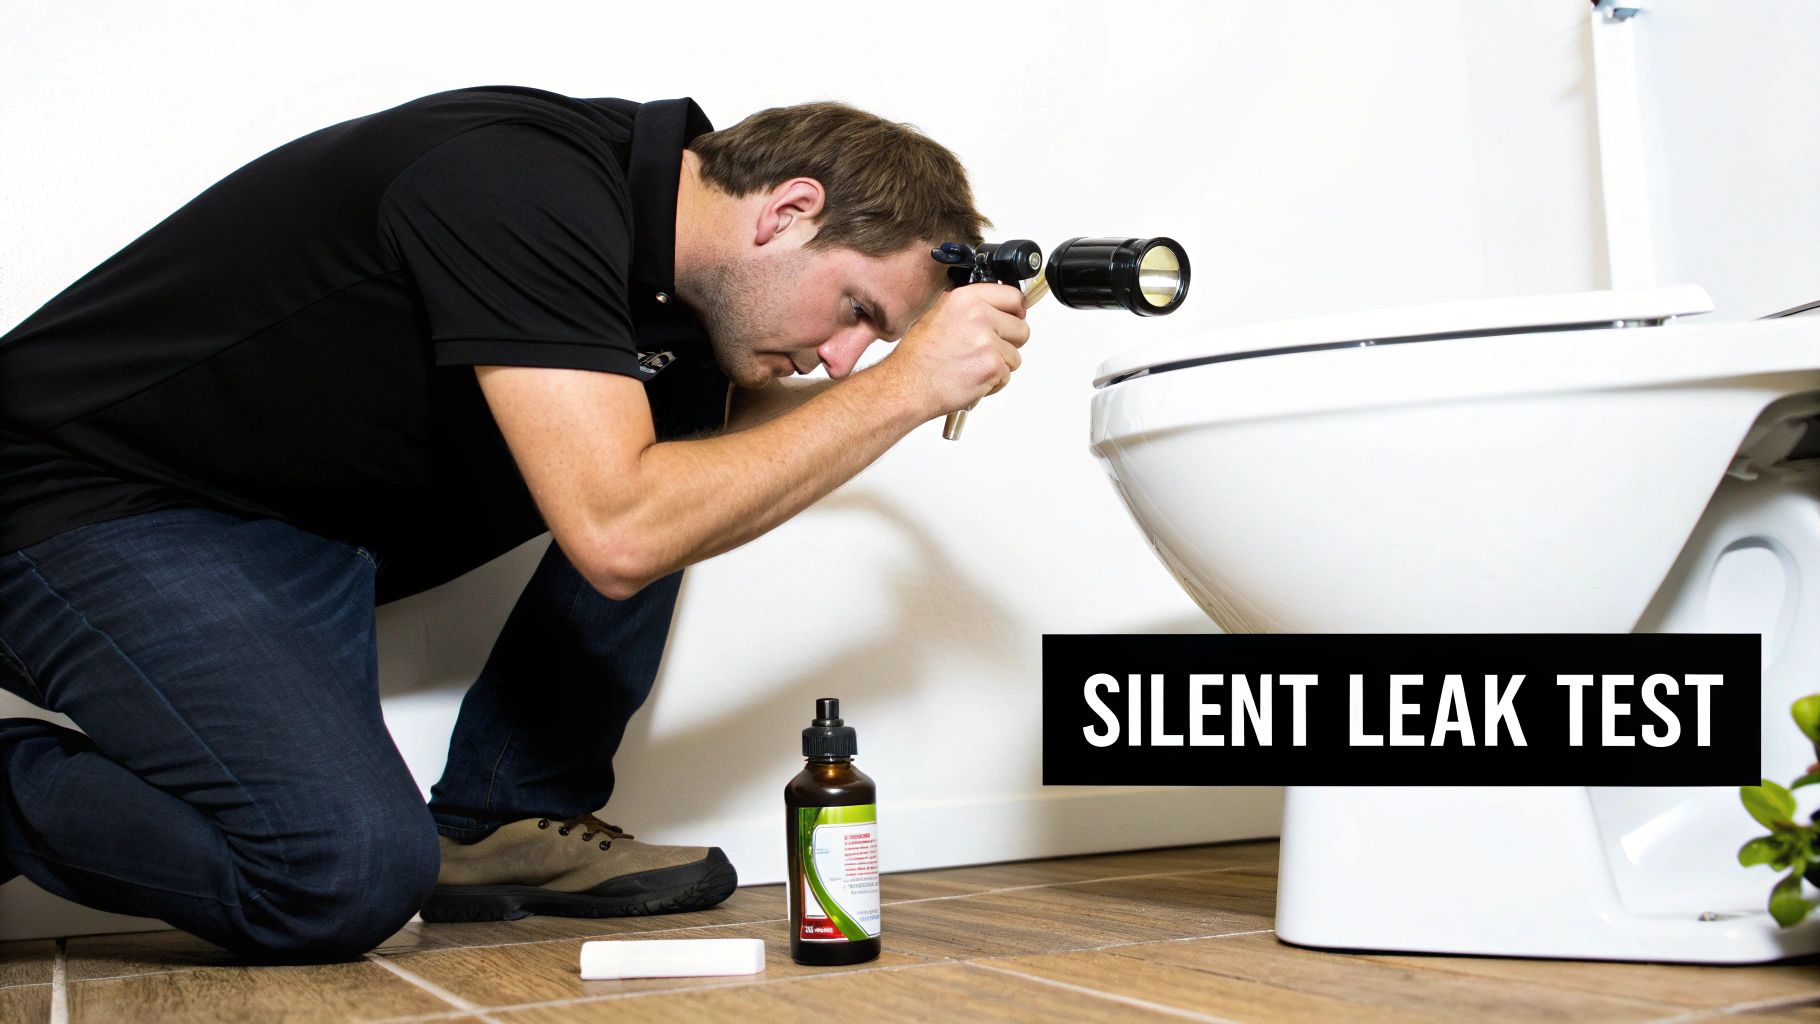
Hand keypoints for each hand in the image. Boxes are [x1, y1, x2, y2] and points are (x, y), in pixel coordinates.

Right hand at [881, 283, 1030, 418]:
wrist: (907, 385)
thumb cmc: (918, 357)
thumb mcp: (938, 315)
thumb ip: (970, 309)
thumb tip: (995, 310)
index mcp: (965, 298)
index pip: (1013, 296)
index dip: (1016, 312)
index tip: (1013, 320)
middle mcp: (978, 316)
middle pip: (1021, 328)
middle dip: (1009, 344)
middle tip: (986, 352)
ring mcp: (987, 341)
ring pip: (1015, 356)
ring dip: (999, 366)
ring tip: (971, 367)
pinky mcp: (993, 366)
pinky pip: (1007, 376)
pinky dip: (993, 383)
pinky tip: (970, 379)